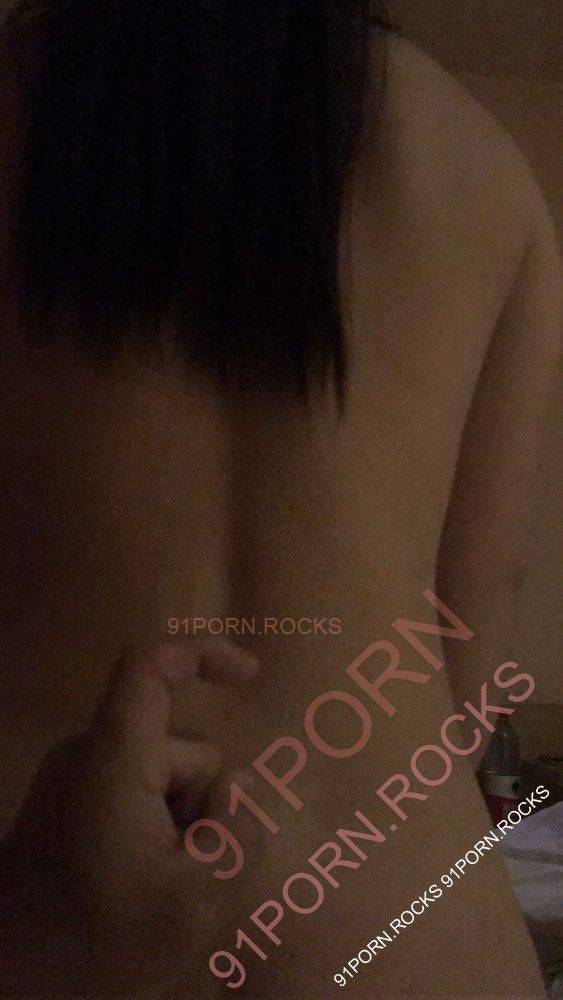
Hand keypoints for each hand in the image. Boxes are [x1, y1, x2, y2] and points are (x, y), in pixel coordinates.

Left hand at [0, 638, 260, 997]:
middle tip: (191, 875)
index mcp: (112, 764)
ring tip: (163, 891)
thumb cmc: (96, 947)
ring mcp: (73, 782)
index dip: (202, 654)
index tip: (251, 676)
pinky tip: (145, 888)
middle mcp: (87, 757)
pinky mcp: (67, 808)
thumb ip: (237, 835)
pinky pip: (137, 797)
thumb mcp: (193, 906)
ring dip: (182, 825)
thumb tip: (242, 787)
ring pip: (163, 779)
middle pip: (179, 747)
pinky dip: (158, 832)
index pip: (148, 669)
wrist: (11, 989)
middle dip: (205, 803)